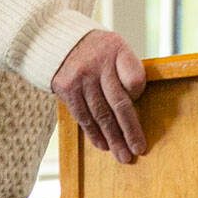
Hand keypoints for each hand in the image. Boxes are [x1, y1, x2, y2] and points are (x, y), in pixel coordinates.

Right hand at [51, 30, 148, 162]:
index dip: (138, 93)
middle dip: (130, 130)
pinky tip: (104, 146)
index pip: (135, 78)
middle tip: (138, 149)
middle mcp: (99, 64)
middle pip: (119, 103)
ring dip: (113, 138)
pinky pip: (83, 116)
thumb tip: (137, 103)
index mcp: (117, 49)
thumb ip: (127, 71)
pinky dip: (94, 134)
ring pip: (101, 114)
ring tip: (123, 155)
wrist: (59, 42)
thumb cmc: (98, 51)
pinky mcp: (66, 89)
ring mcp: (81, 78)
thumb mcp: (116, 48)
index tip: (138, 101)